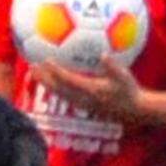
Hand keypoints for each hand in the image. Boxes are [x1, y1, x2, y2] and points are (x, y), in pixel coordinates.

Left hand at [32, 59, 147, 124]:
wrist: (134, 111)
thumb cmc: (130, 91)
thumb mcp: (124, 76)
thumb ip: (112, 66)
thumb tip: (103, 54)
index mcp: (91, 90)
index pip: (68, 80)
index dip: (56, 71)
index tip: (45, 60)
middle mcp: (84, 98)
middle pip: (58, 88)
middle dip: (44, 78)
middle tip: (32, 66)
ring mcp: (83, 104)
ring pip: (60, 94)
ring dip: (47, 83)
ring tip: (36, 74)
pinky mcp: (84, 106)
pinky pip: (65, 97)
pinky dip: (55, 88)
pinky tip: (51, 83)